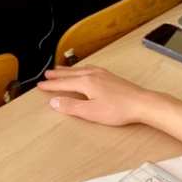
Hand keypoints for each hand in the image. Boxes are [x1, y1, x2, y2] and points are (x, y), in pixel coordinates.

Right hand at [37, 66, 154, 125]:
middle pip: (71, 74)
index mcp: (86, 82)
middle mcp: (93, 75)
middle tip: (47, 74)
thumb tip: (54, 102)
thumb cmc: (118, 109)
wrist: (141, 103)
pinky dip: (81, 69)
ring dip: (69, 70)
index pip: (64, 84)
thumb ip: (71, 107)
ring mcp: (103, 74)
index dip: (51, 85)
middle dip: (58, 74)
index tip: (40, 85)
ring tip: (61, 70)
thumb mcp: (91, 112)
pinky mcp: (110, 77)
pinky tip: (85, 71)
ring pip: (80, 70)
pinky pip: (89, 69)